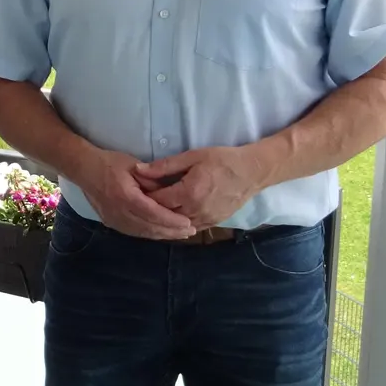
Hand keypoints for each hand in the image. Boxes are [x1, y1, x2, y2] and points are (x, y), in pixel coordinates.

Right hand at [71, 149, 196, 239]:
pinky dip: (150, 234)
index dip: (172, 221)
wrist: (84, 169)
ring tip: (180, 235)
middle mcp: (119, 212)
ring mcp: (114, 219)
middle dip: (172, 231)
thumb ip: (153, 180)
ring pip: (143, 233)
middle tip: (191, 231)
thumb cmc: (110, 163)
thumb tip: (171, 194)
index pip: (153, 213)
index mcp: (126, 196)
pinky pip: (134, 232)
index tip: (188, 223)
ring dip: (162, 235)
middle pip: (150, 227)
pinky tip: (161, 233)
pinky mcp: (111, 222)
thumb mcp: (135, 166)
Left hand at [135, 145, 272, 229]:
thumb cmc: (222, 160)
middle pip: (165, 215)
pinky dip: (178, 225)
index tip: (133, 192)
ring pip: (176, 225)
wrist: (252, 172)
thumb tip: (139, 170)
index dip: (143, 197)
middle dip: (151, 210)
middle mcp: (196, 210)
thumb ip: (164, 166)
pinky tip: (170, 219)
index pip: (157, 201)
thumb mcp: (192, 157)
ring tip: (151, 212)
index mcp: (189, 193)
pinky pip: (190, 228)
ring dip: (164, 220)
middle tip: (138, 203)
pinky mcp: (213, 223)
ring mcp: (206, 219)